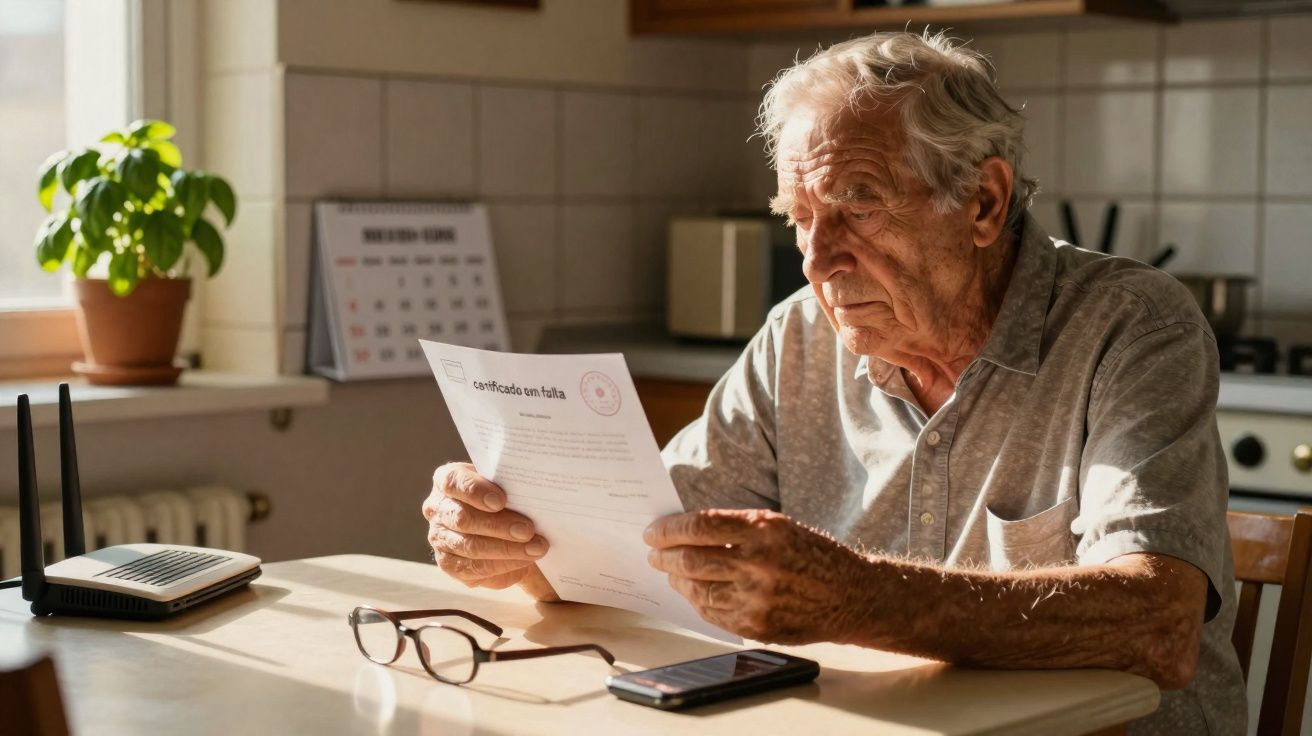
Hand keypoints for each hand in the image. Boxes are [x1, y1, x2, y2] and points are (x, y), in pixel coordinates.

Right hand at [424, 462, 557, 599]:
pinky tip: (524, 560)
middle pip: (463, 518)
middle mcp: (438, 509)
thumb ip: (511, 485)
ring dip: (506, 549)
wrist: (504, 525)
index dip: (475, 490)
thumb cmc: (505, 497)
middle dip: (499, 526)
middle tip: (528, 530)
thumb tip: (533, 495)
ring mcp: (440, 538)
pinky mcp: (449, 564)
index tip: (501, 500)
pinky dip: (503, 565)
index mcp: (446, 480)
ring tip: (535, 548)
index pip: (452, 481)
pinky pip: (475, 568)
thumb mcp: (505, 484)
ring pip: (470, 546)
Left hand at [645, 509, 869, 643]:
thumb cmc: (811, 555)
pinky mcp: (755, 625)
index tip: (653, 531)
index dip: (669, 529)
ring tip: (670, 571)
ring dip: (676, 578)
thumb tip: (684, 531)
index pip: (700, 526)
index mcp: (764, 530)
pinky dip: (696, 599)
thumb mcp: (778, 527)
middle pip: (691, 559)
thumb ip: (735, 528)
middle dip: (663, 555)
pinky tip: (692, 591)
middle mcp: (759, 564)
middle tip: (652, 552)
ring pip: (696, 588)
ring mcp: (756, 598)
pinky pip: (711, 613)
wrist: (849, 596)